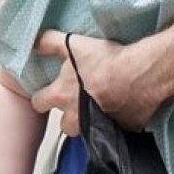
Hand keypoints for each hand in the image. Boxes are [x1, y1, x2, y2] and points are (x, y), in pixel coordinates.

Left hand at [31, 30, 168, 132]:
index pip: (38, 103)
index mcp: (61, 96)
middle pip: (63, 124)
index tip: (52, 90)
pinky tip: (120, 107)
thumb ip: (49, 42)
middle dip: (69, 114)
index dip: (44, 96)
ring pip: (85, 130)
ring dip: (89, 121)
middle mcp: (75, 117)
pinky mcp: (118, 130)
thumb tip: (32, 43)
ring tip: (100, 105)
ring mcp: (96, 127)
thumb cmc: (107, 58)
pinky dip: (113, 122)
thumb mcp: (74, 44)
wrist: (141, 72)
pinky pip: (111, 130)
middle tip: (80, 99)